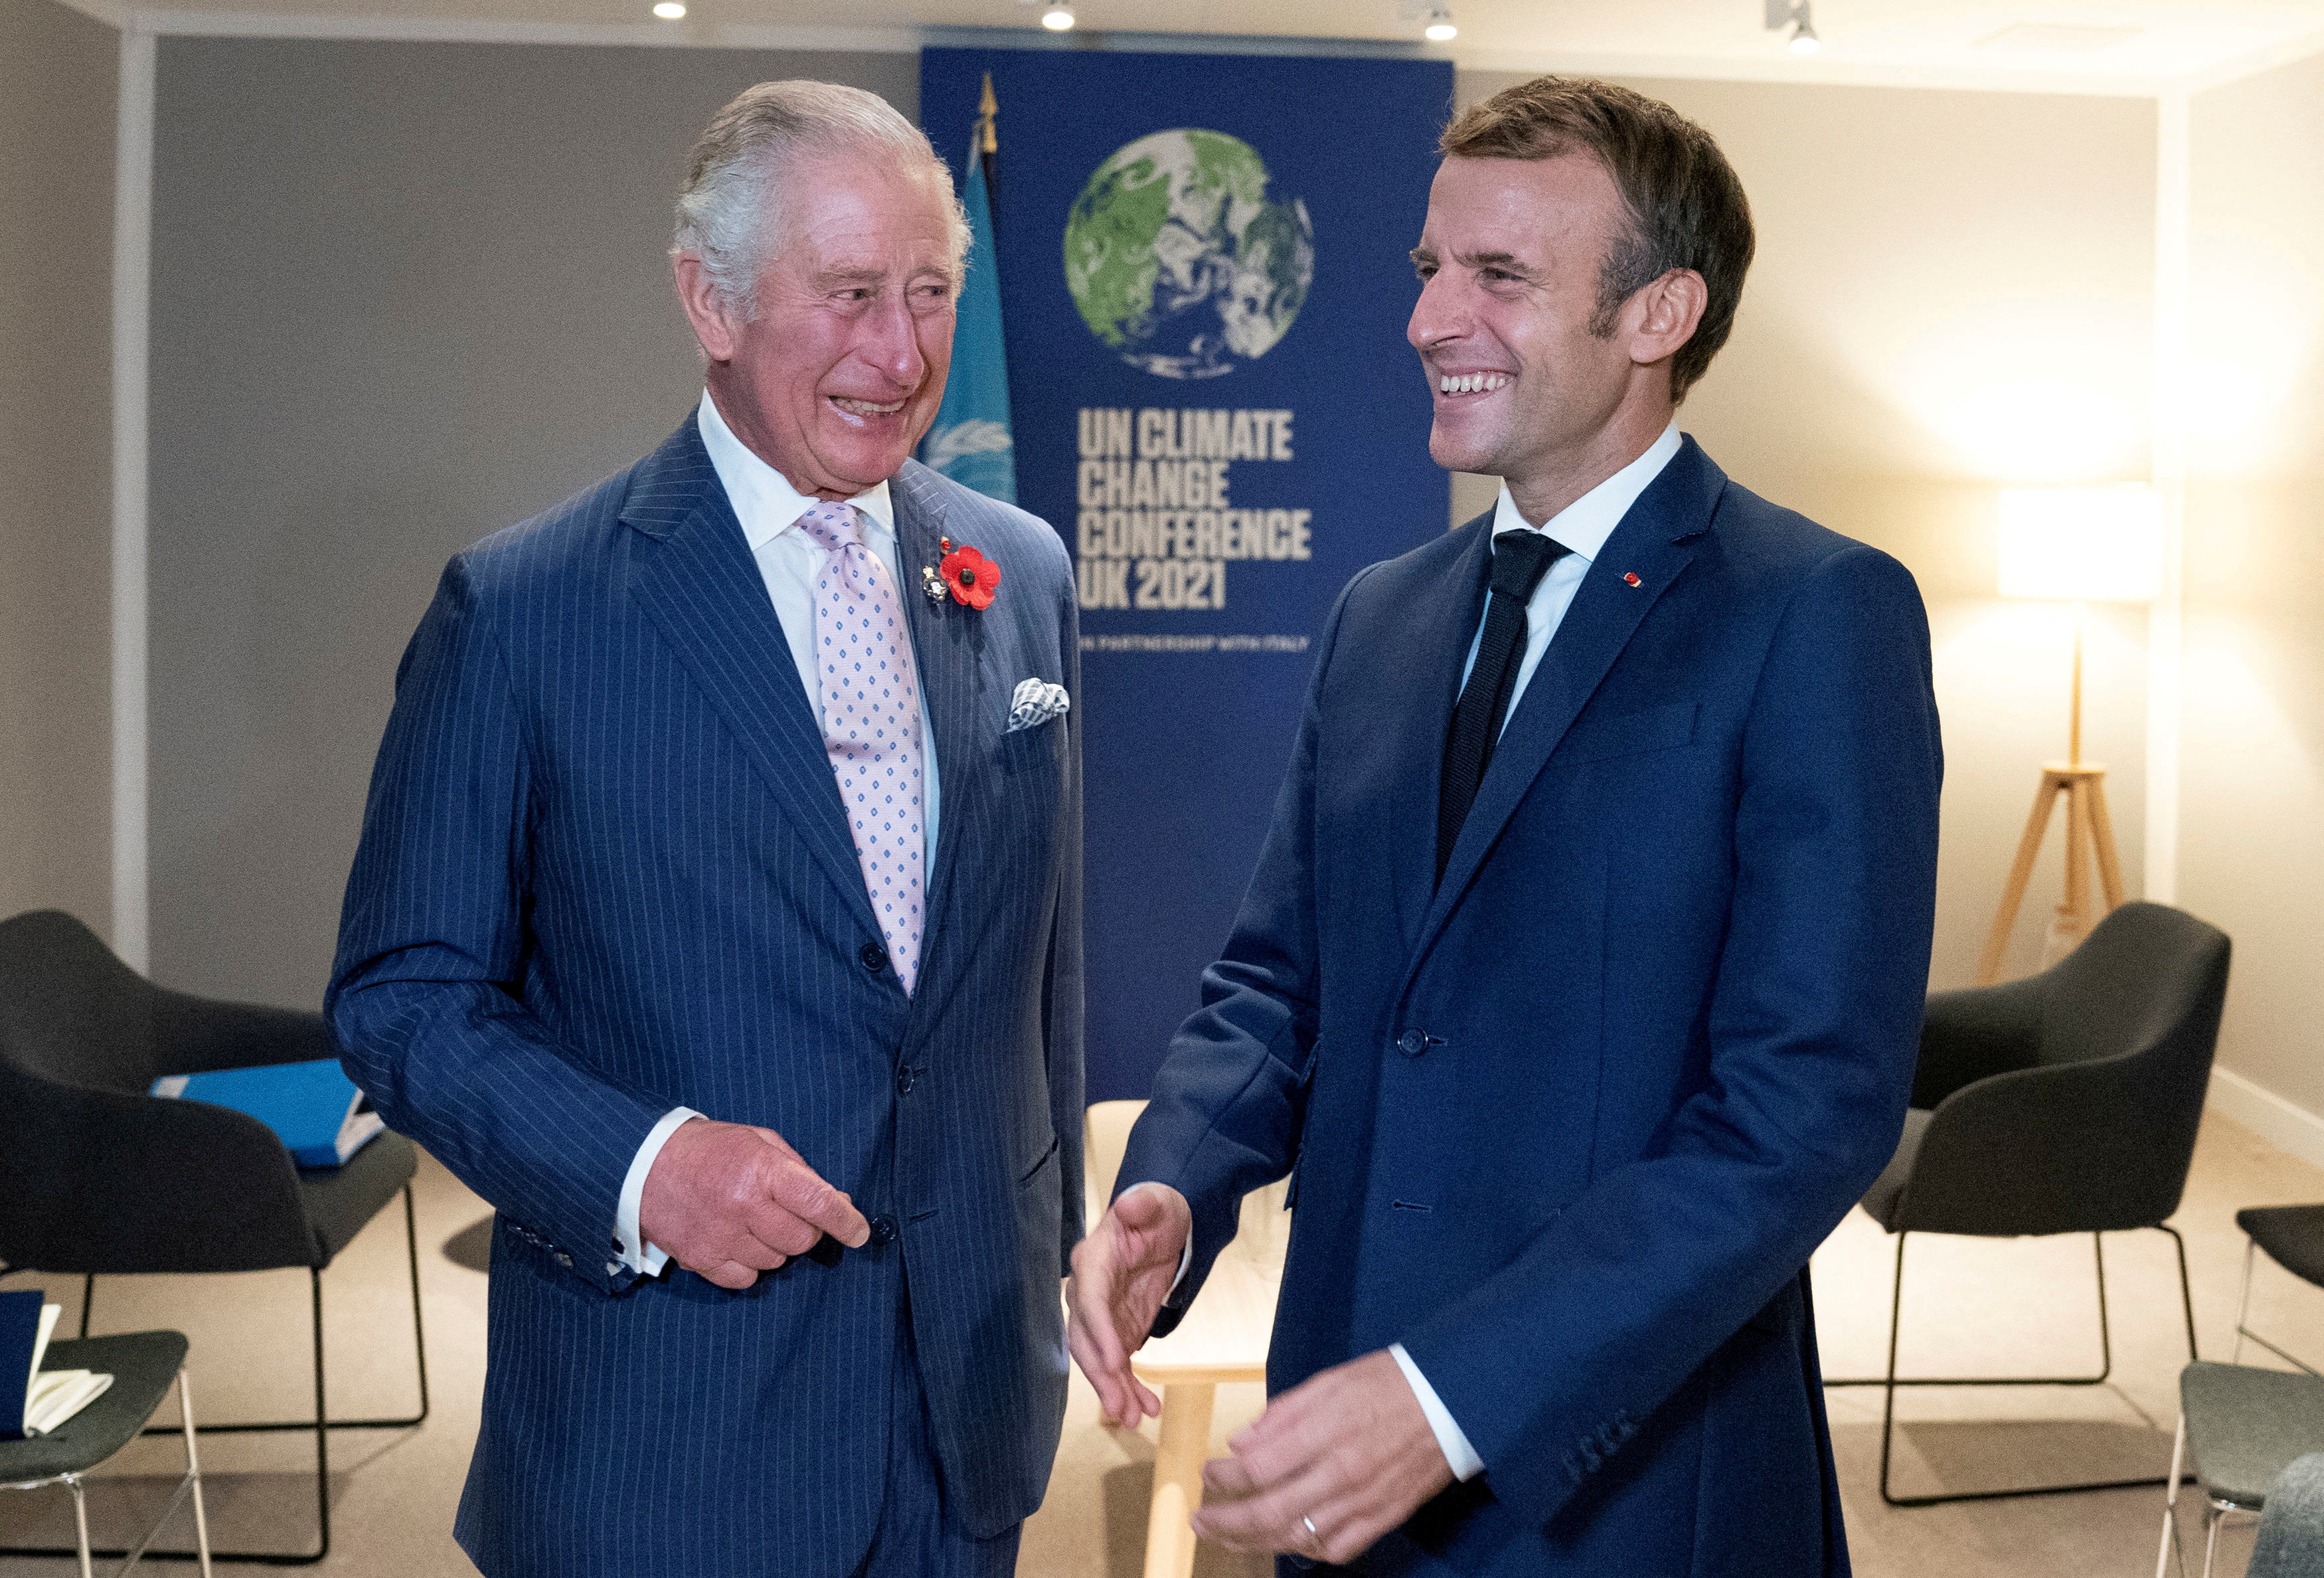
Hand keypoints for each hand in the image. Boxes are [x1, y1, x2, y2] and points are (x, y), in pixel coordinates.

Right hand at [638, 1117, 869, 1288]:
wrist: (643, 1164)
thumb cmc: (709, 1149)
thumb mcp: (758, 1141)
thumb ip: (799, 1170)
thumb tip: (837, 1201)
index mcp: (761, 1171)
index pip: (818, 1203)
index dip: (846, 1221)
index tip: (860, 1233)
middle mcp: (742, 1206)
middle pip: (801, 1240)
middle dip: (805, 1229)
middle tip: (787, 1213)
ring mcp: (720, 1236)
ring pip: (775, 1261)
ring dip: (774, 1246)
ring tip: (752, 1221)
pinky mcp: (700, 1259)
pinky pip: (745, 1279)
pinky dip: (748, 1265)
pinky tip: (736, 1240)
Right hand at [1065, 1182, 1191, 1426]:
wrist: (1161, 1224)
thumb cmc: (1156, 1210)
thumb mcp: (1154, 1203)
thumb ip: (1142, 1205)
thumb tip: (1130, 1203)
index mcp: (1091, 1262)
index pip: (1091, 1302)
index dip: (1101, 1333)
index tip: (1118, 1362)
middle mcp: (1087, 1293)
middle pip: (1086, 1340)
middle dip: (1102, 1376)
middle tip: (1119, 1408)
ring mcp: (1101, 1317)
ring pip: (1100, 1360)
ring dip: (1115, 1391)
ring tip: (1134, 1418)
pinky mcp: (1118, 1331)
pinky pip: (1120, 1364)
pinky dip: (1130, 1388)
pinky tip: (1148, 1408)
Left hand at [1192, 1349, 1454, 1565]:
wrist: (1452, 1400)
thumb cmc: (1390, 1384)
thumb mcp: (1330, 1382)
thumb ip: (1282, 1415)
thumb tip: (1241, 1444)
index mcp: (1326, 1432)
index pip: (1258, 1468)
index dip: (1223, 1478)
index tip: (1207, 1474)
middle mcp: (1343, 1473)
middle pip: (1270, 1511)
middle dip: (1226, 1521)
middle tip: (1201, 1520)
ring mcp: (1365, 1501)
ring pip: (1299, 1536)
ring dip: (1256, 1541)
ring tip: (1229, 1538)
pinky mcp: (1385, 1517)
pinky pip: (1338, 1548)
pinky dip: (1307, 1550)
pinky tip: (1287, 1541)